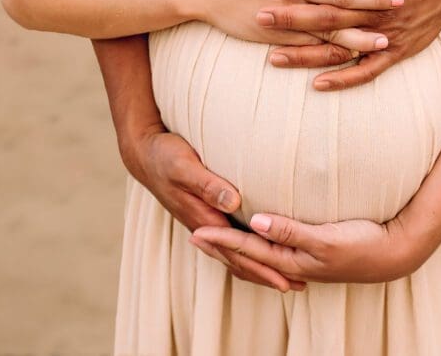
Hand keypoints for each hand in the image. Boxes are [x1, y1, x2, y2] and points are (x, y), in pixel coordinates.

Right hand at [120, 128, 306, 291]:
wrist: (144, 154)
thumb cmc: (165, 156)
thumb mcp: (185, 166)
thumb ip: (208, 185)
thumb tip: (233, 202)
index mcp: (203, 218)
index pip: (236, 251)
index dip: (261, 267)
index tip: (284, 280)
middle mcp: (204, 225)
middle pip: (238, 259)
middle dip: (266, 274)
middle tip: (296, 287)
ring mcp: (204, 221)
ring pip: (234, 253)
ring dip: (258, 266)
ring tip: (285, 277)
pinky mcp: (206, 212)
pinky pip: (230, 240)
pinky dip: (247, 251)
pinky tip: (260, 250)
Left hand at [189, 212, 424, 283]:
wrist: (393, 254)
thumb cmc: (362, 245)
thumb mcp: (325, 239)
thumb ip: (289, 230)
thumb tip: (255, 221)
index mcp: (291, 261)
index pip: (248, 249)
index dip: (221, 239)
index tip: (196, 231)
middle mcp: (293, 263)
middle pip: (248, 257)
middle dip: (221, 247)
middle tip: (194, 236)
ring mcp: (302, 261)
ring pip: (260, 257)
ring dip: (237, 249)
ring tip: (217, 240)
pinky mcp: (313, 253)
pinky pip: (275, 254)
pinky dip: (258, 250)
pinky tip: (258, 242)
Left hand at [258, 0, 440, 89]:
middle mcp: (376, 4)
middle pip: (327, 9)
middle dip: (291, 13)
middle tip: (258, 14)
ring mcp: (386, 31)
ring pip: (341, 43)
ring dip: (306, 52)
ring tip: (273, 57)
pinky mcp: (396, 51)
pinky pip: (367, 69)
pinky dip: (343, 78)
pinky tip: (317, 84)